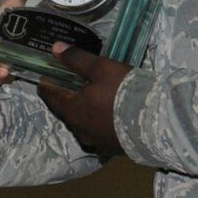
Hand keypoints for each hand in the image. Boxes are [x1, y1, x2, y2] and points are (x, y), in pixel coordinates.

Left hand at [36, 44, 128, 158]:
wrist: (154, 121)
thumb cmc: (123, 91)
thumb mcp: (101, 68)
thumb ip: (77, 59)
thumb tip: (55, 48)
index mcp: (73, 110)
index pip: (53, 97)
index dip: (47, 88)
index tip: (43, 81)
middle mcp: (80, 129)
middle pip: (67, 112)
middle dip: (66, 100)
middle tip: (67, 89)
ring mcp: (96, 142)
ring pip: (83, 126)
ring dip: (83, 114)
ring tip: (89, 104)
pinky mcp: (112, 149)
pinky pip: (99, 135)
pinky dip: (98, 125)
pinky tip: (106, 119)